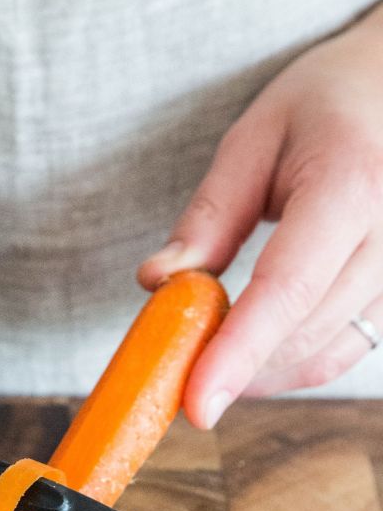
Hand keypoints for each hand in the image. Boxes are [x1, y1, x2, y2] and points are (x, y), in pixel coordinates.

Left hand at [138, 6, 382, 426]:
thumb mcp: (254, 139)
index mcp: (352, 184)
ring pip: (323, 356)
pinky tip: (247, 357)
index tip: (197, 404)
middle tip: (170, 370)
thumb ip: (208, 216)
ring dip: (256, 374)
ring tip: (204, 357)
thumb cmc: (324, 106)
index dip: (238, 352)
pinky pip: (341, 353)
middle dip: (232, 367)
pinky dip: (286, 367)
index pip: (288, 288)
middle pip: (302, 333)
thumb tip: (158, 283)